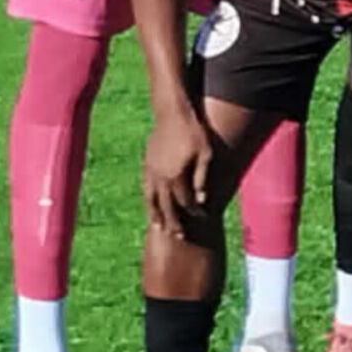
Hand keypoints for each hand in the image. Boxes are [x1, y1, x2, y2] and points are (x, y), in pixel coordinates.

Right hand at [142, 105, 213, 236]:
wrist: (171, 114)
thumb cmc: (193, 132)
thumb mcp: (206, 154)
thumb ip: (202, 178)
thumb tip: (202, 199)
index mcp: (176, 176)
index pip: (185, 201)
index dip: (194, 211)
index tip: (203, 217)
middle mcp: (160, 177)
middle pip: (166, 206)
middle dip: (173, 222)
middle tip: (178, 237)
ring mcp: (150, 171)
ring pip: (151, 200)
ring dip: (155, 215)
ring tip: (158, 228)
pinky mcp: (146, 164)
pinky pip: (145, 188)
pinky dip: (148, 200)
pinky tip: (150, 205)